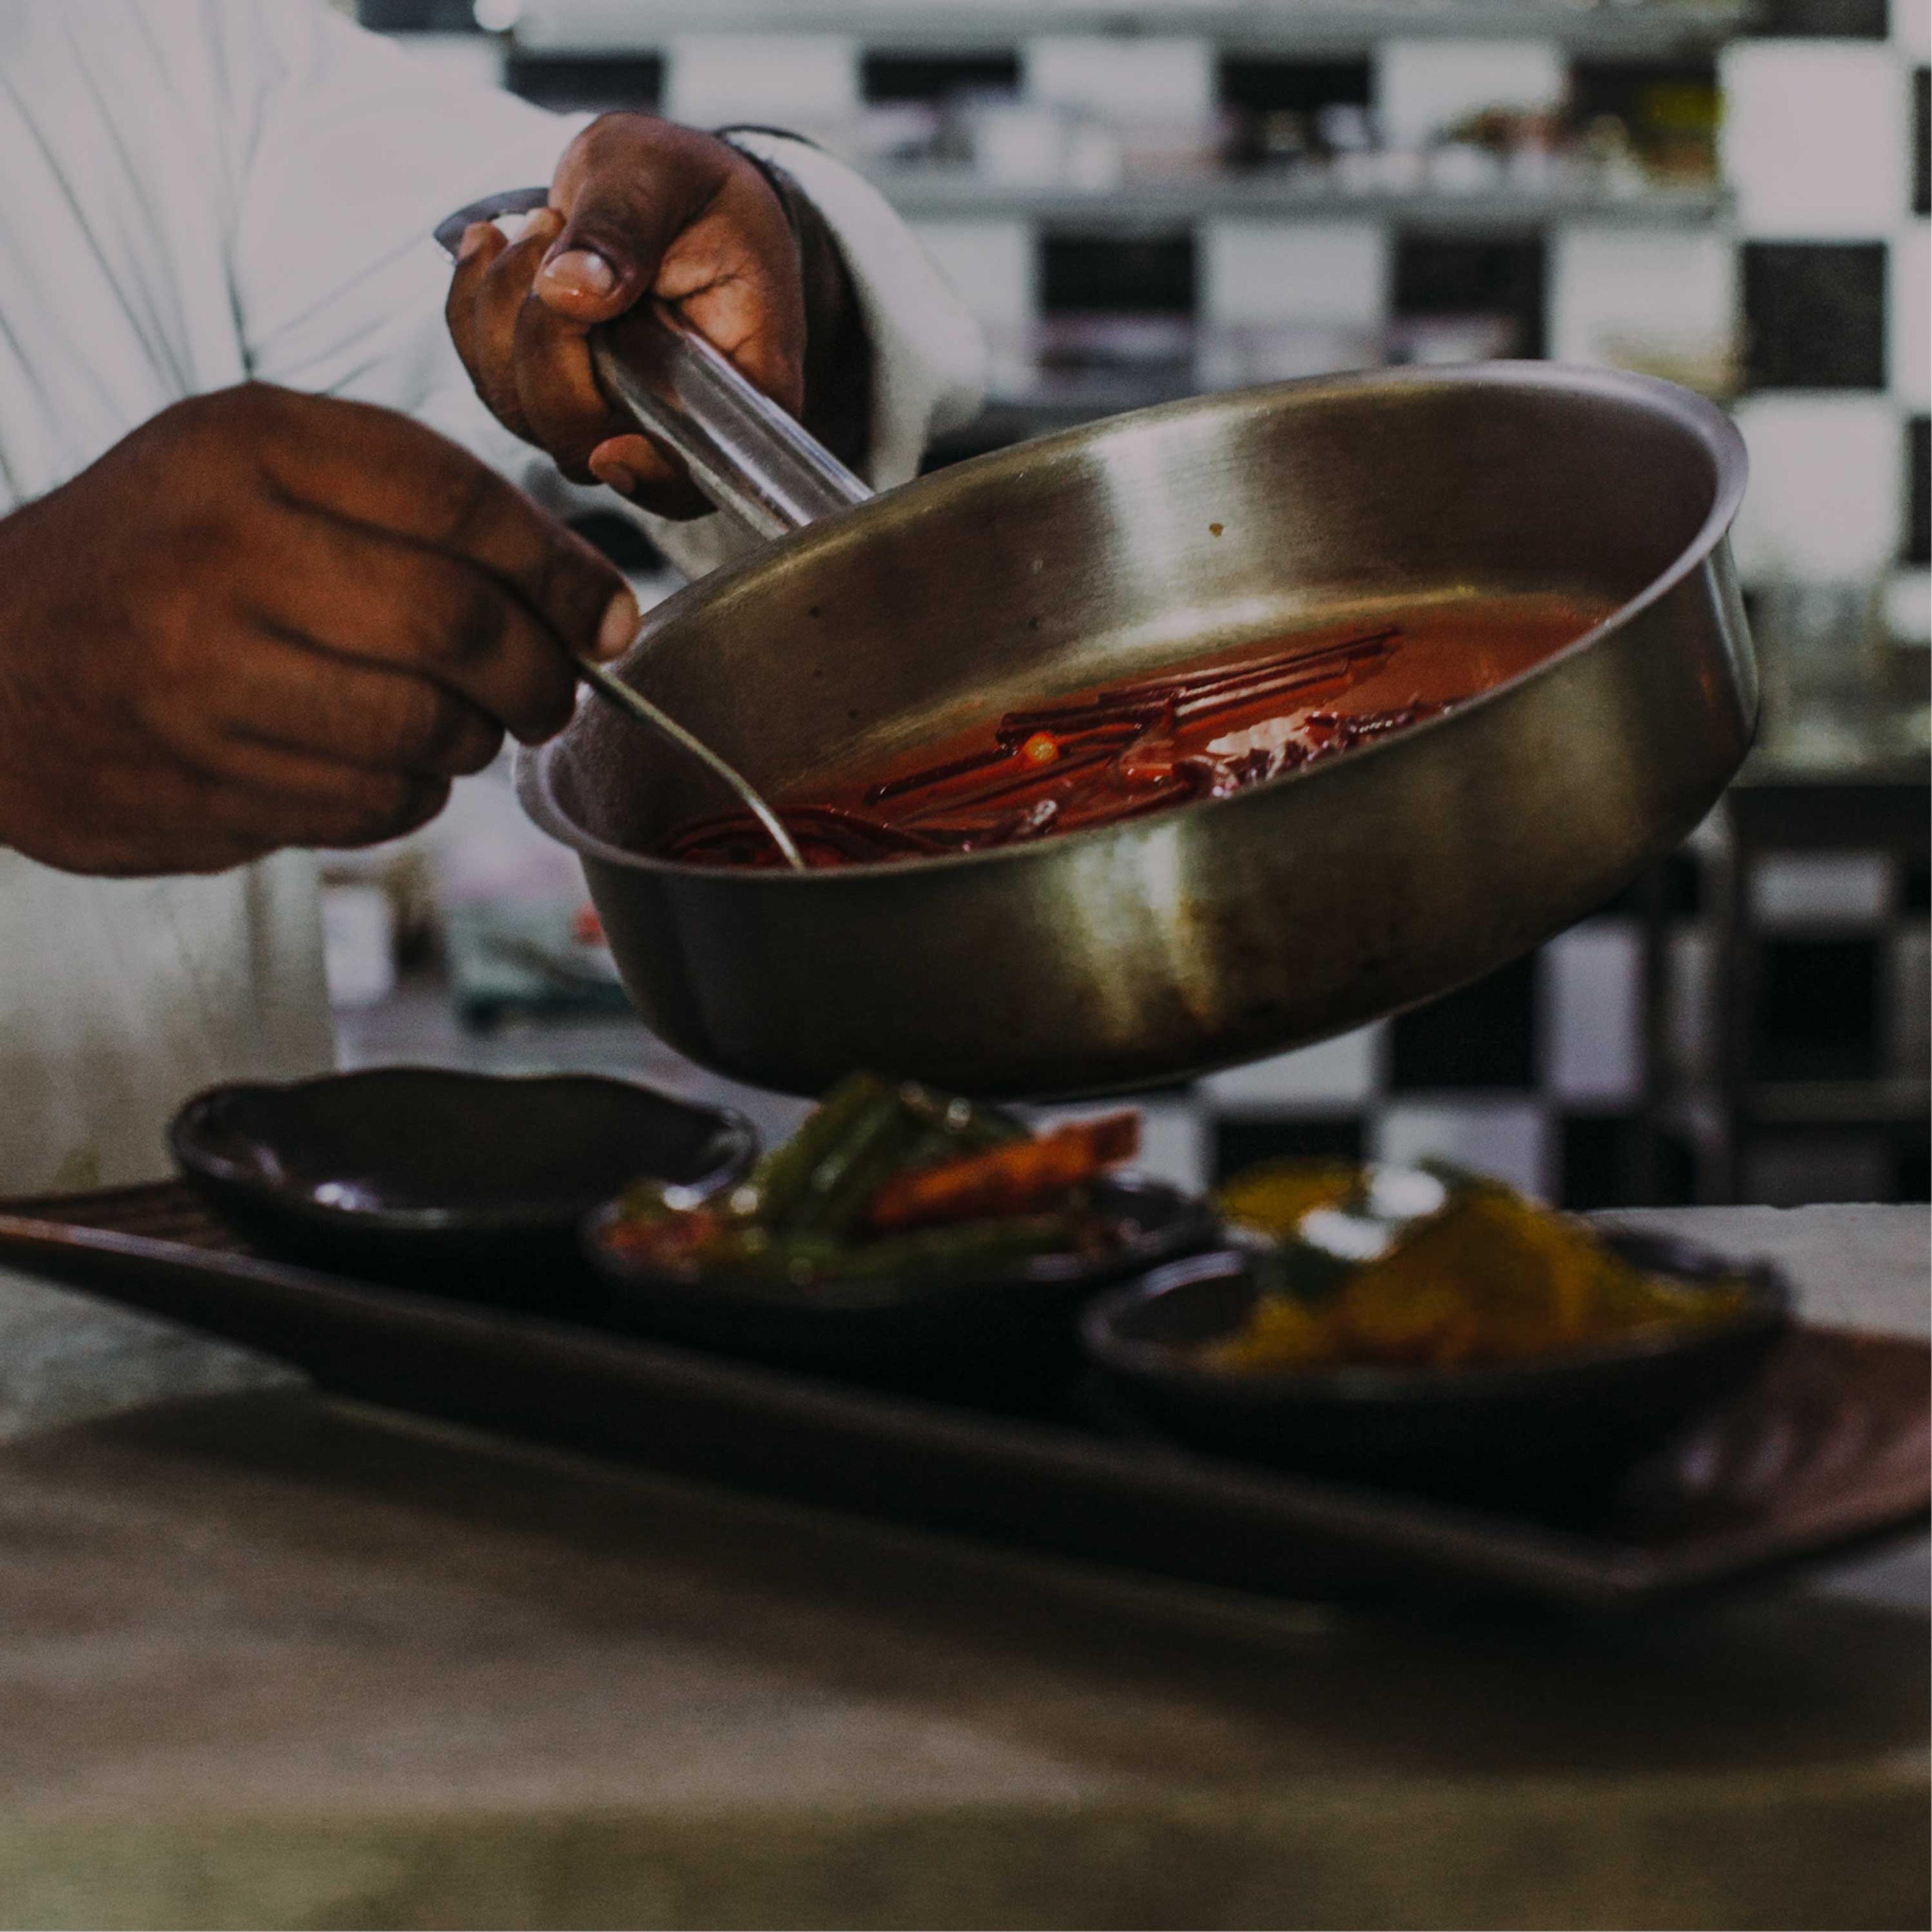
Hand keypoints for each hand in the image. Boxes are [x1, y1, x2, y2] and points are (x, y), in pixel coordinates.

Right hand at [0, 384, 636, 876]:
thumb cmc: (156, 556)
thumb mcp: (261, 469)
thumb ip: (423, 505)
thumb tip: (594, 602)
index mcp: (245, 448)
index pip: (461, 502)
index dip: (562, 570)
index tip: (607, 612)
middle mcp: (219, 555)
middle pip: (458, 626)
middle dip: (540, 673)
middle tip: (554, 689)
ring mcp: (201, 681)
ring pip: (427, 731)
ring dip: (475, 741)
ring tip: (460, 723)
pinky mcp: (201, 785)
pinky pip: (373, 807)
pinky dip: (410, 795)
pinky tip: (379, 762)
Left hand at [446, 114, 865, 518]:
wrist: (659, 184)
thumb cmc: (687, 181)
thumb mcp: (665, 172)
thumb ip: (625, 222)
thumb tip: (572, 291)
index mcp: (741, 378)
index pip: (711, 470)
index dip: (658, 478)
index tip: (612, 447)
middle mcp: (674, 415)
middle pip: (591, 444)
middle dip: (544, 347)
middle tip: (553, 232)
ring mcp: (608, 411)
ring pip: (528, 416)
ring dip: (500, 316)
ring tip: (537, 225)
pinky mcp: (555, 390)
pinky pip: (490, 378)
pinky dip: (472, 309)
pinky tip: (493, 244)